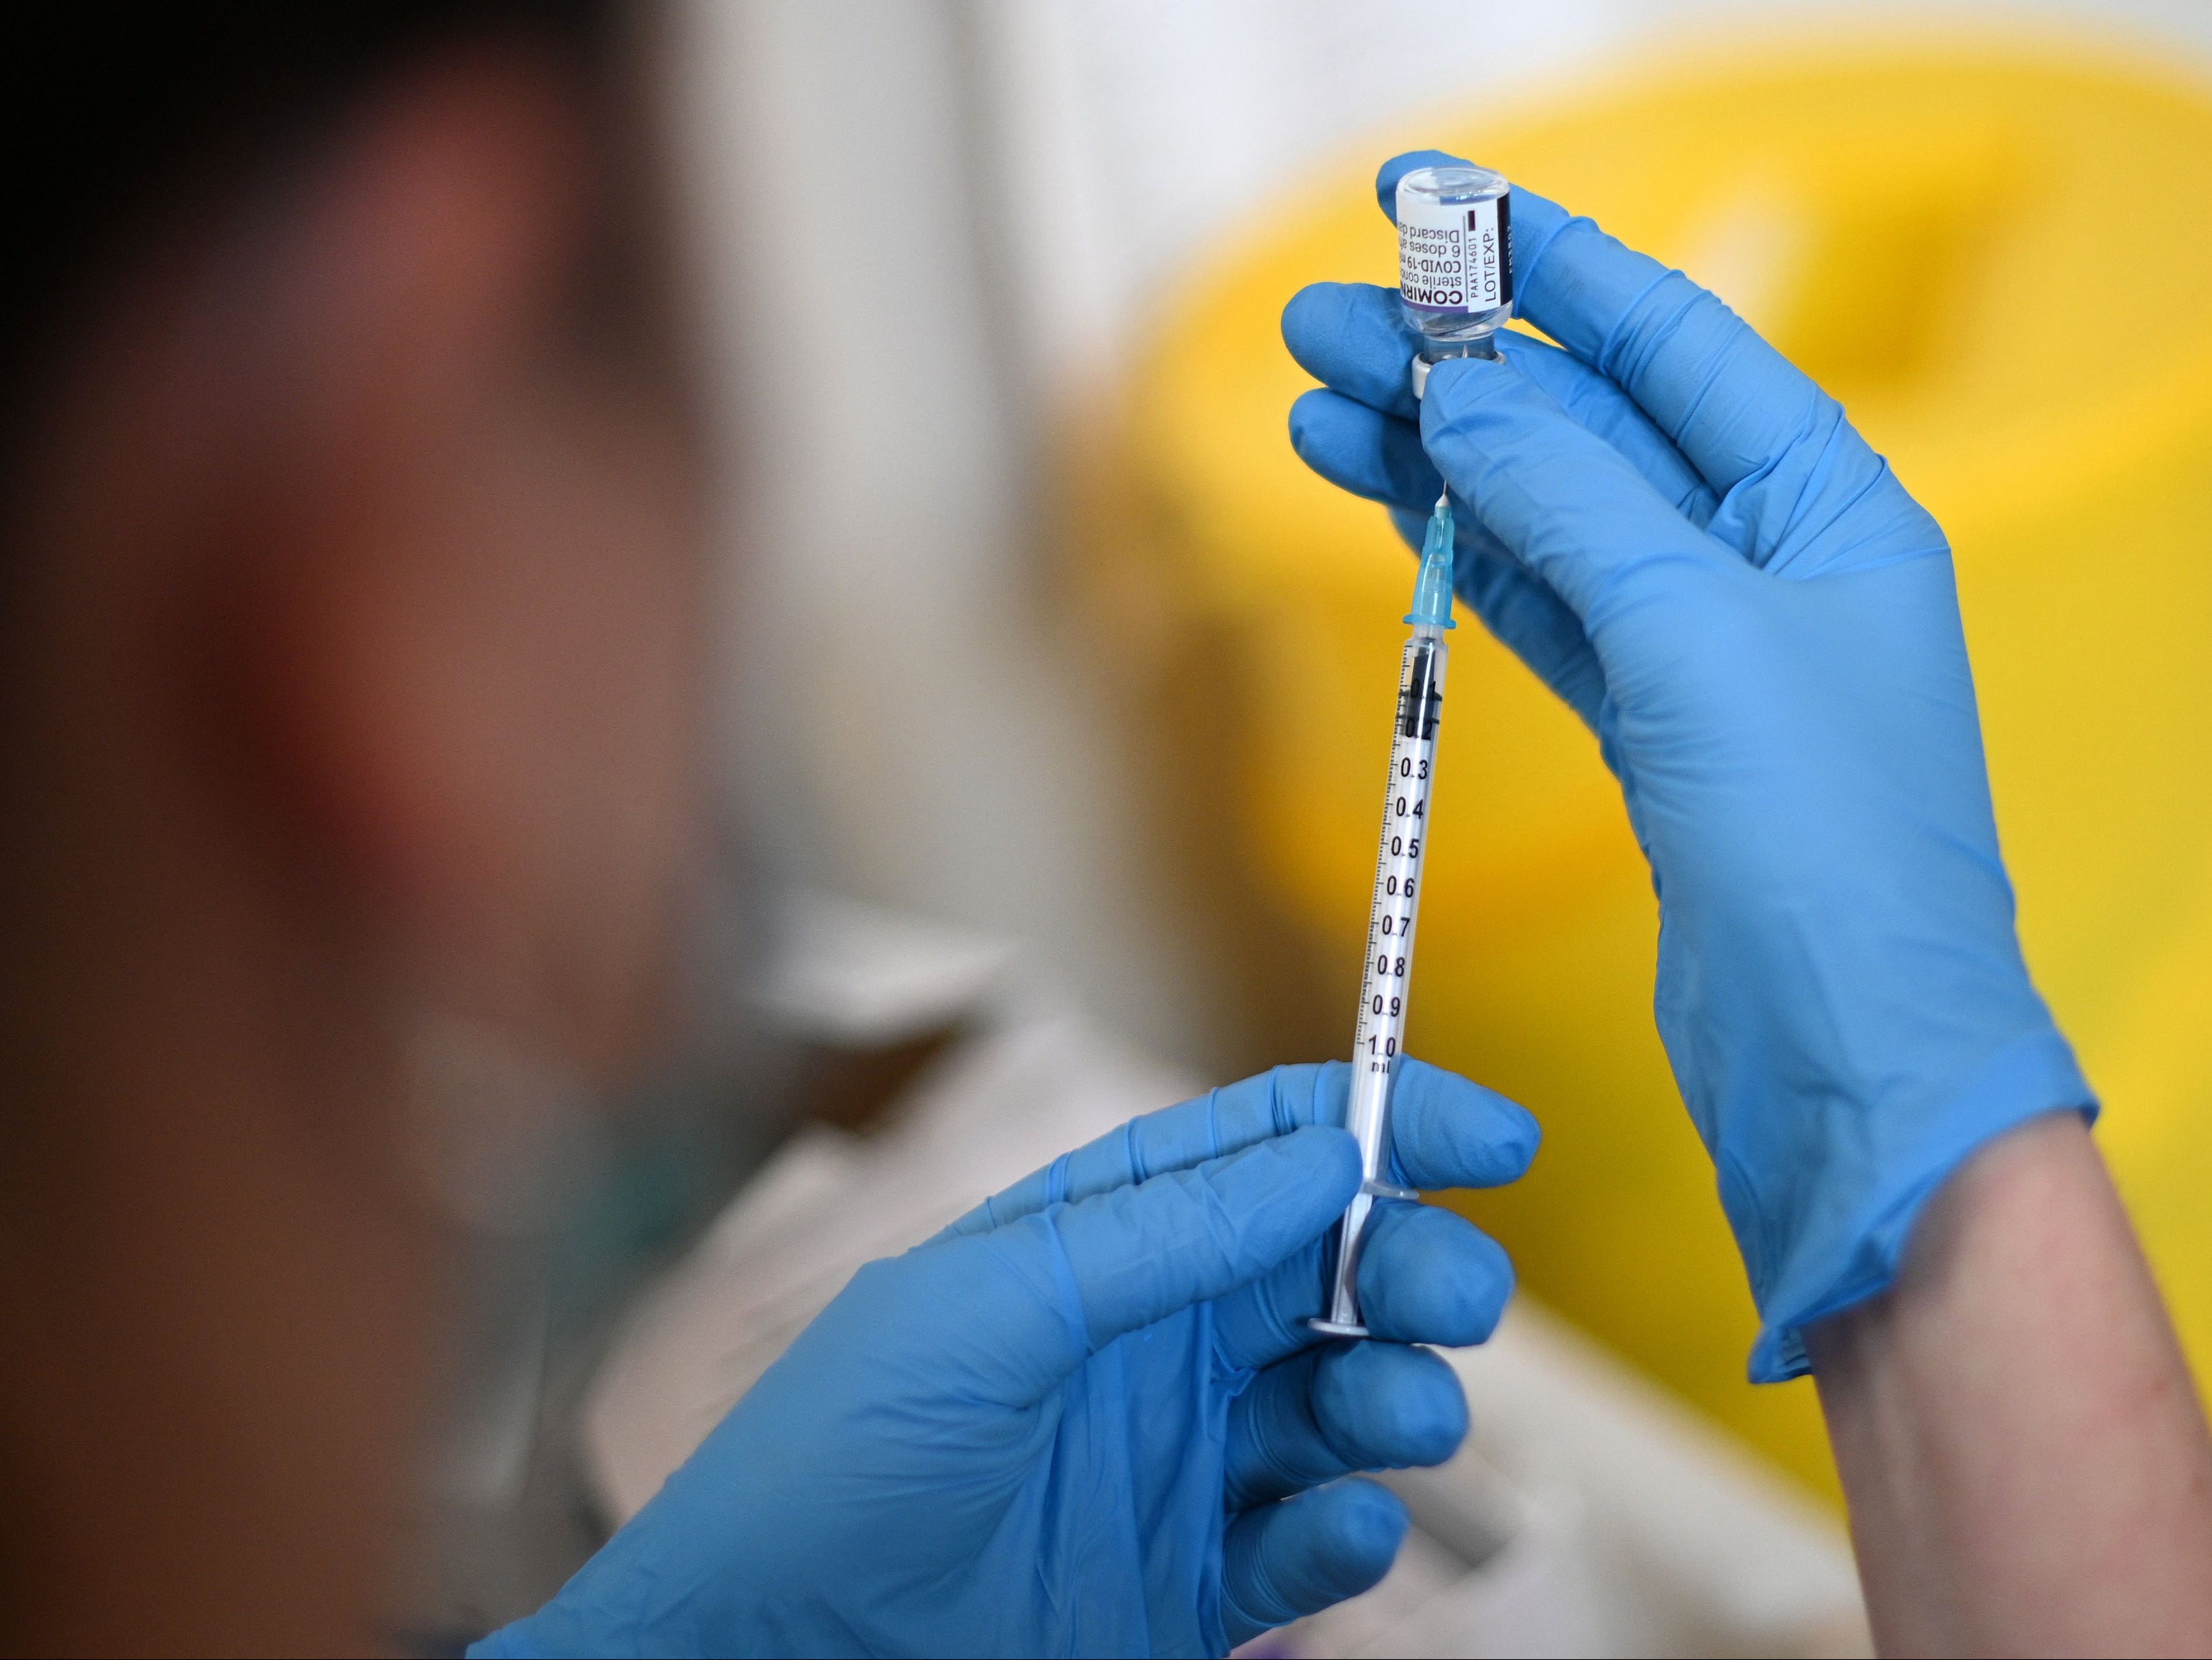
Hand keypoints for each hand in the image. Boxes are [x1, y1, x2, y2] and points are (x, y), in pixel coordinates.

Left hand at [476, 1060, 1536, 1656]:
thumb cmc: (832, 1461)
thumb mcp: (989, 1311)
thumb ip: (1163, 1234)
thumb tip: (1326, 1153)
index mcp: (1097, 1241)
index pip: (1262, 1150)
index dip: (1381, 1123)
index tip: (1495, 1137)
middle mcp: (1150, 1339)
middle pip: (1328, 1273)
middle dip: (1411, 1267)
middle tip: (1454, 1296)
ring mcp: (1173, 1462)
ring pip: (1338, 1403)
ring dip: (1395, 1397)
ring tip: (1395, 1417)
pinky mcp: (1185, 1584)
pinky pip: (1302, 1544)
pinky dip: (1345, 1535)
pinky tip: (1341, 1528)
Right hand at [1280, 153, 2090, 1378]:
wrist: (1844, 1059)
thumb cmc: (1825, 851)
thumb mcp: (1697, 637)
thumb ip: (1573, 506)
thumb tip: (1460, 398)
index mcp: (1825, 504)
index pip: (1670, 341)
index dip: (1546, 269)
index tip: (1433, 211)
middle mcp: (1768, 560)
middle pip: (1587, 426)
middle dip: (1454, 368)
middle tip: (1320, 321)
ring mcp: (1703, 649)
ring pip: (1543, 520)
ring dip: (1431, 462)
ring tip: (1314, 406)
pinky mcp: (1647, 733)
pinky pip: (1538, 608)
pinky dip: (1458, 557)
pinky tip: (1385, 503)